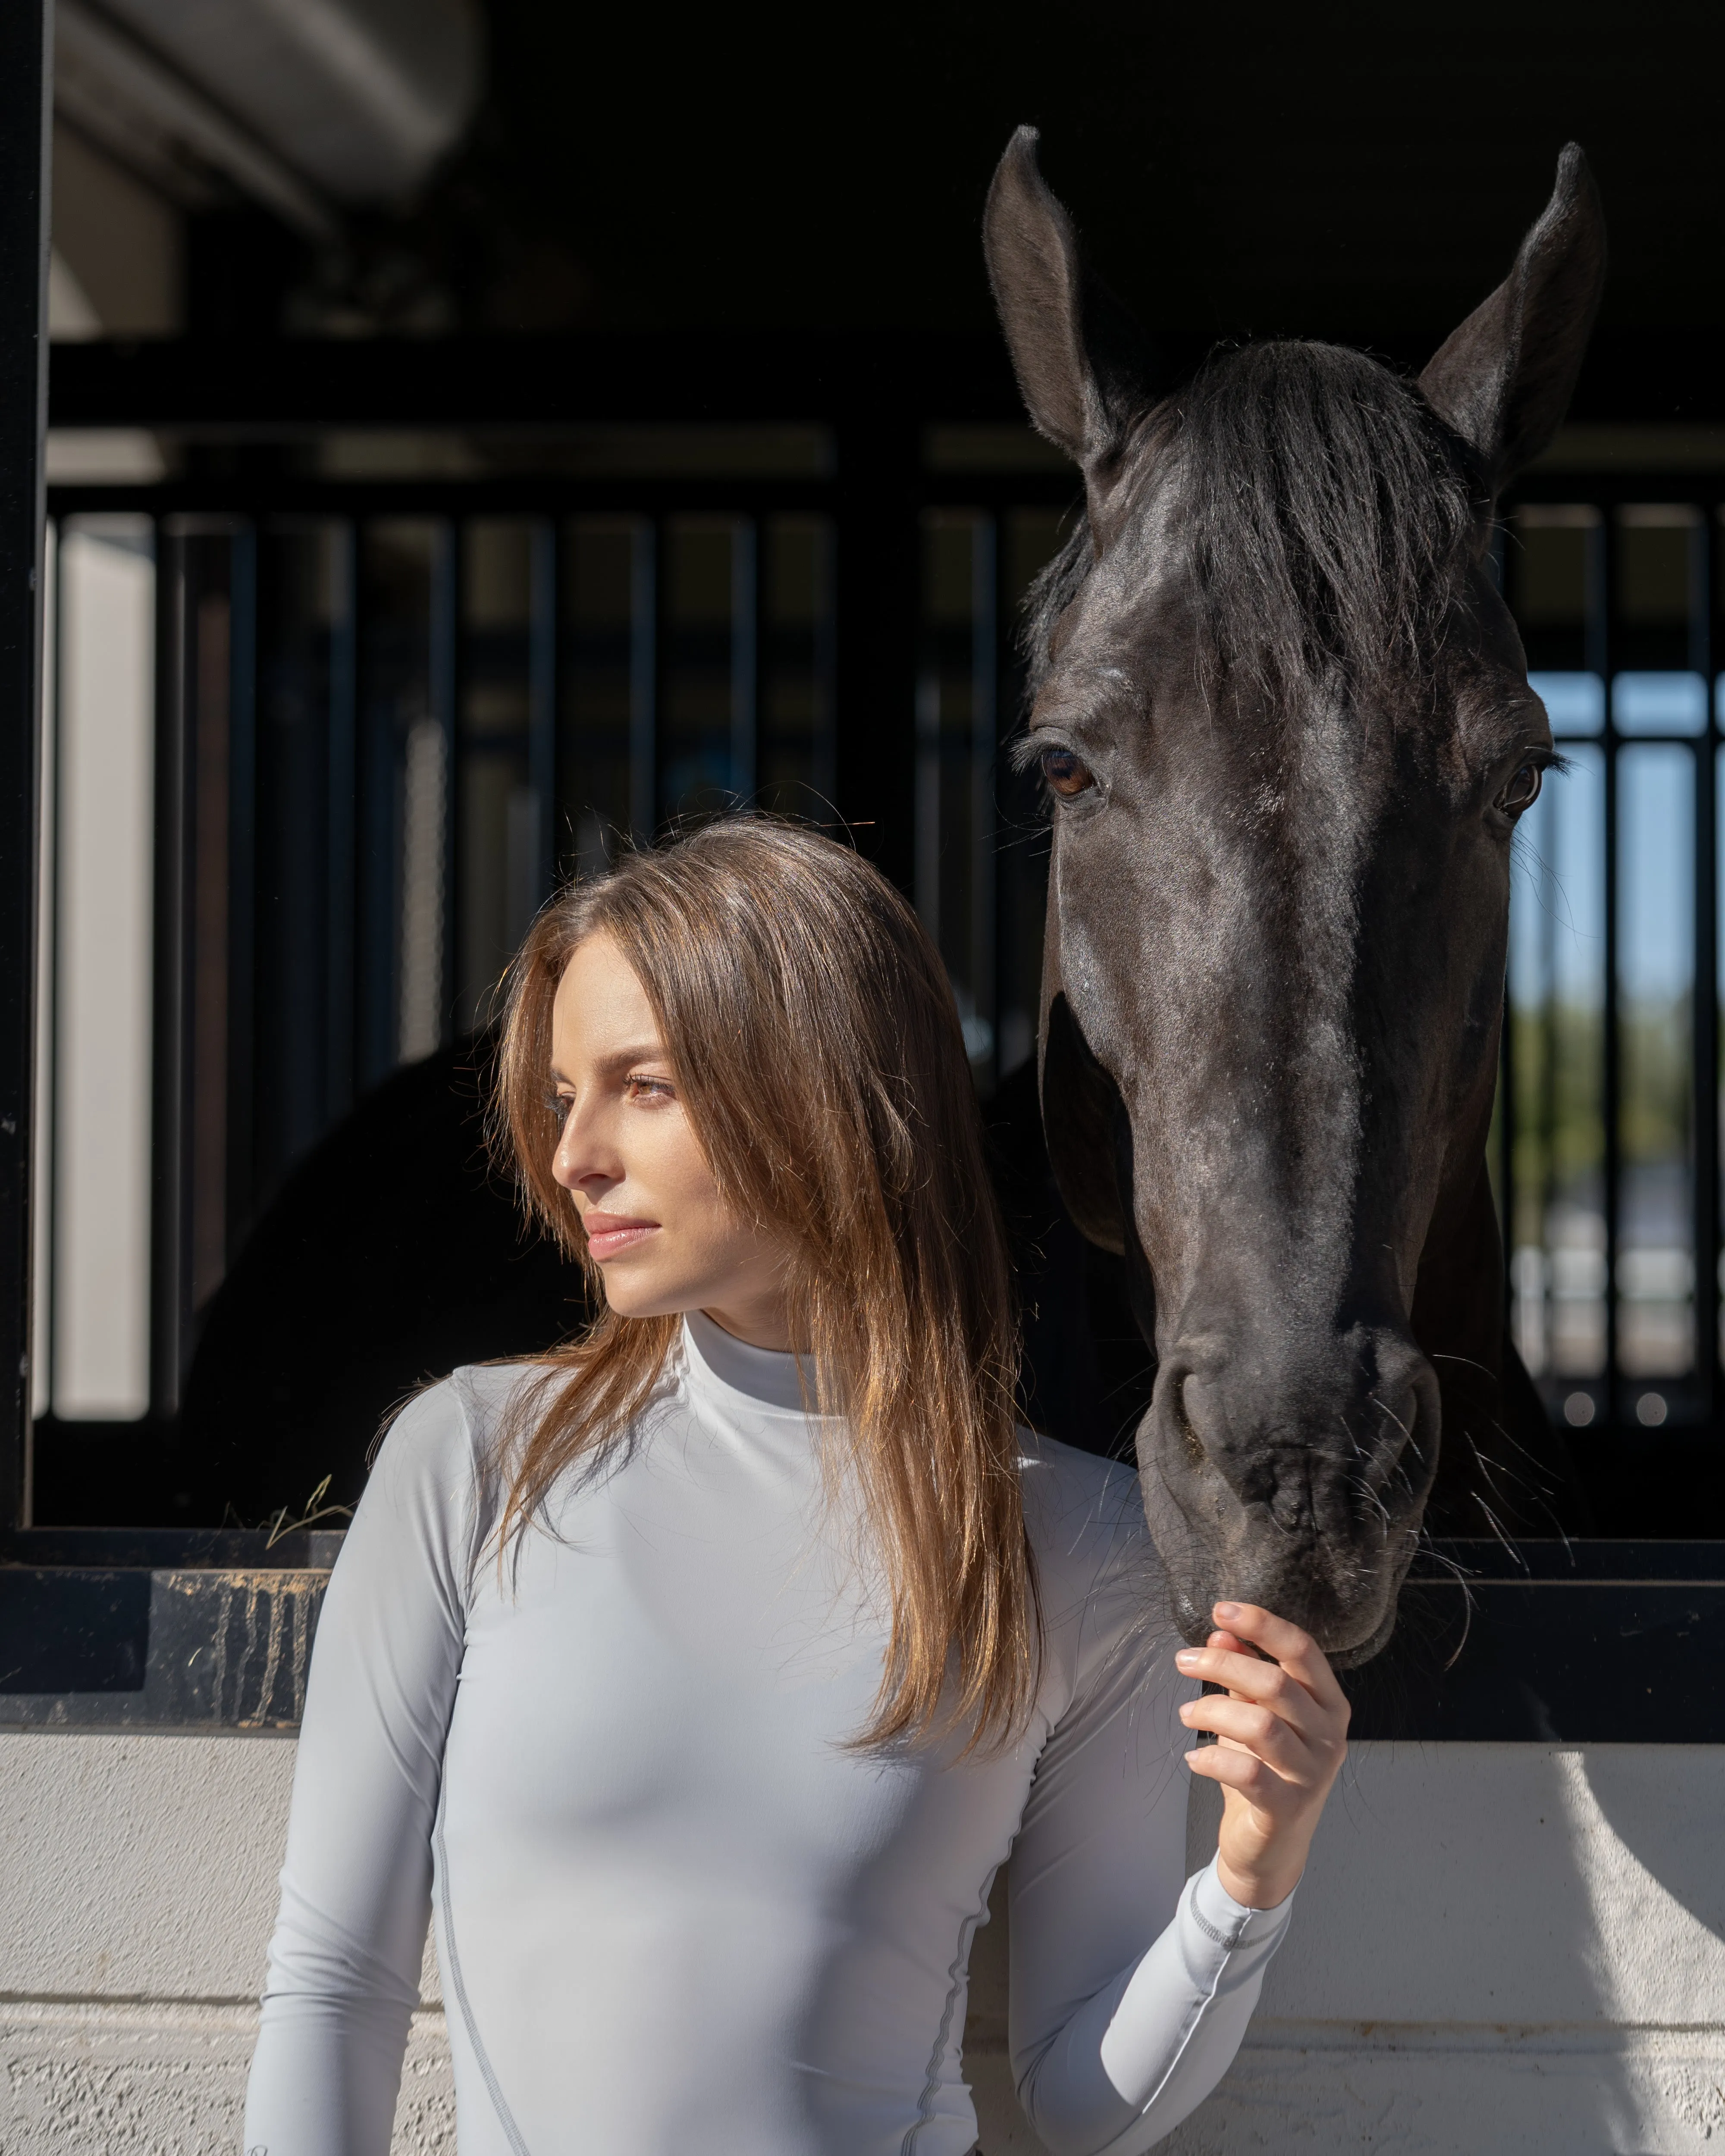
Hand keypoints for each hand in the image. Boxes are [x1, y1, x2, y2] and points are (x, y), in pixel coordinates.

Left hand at [1176, 1602, 1348, 1910]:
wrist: (1272, 1847)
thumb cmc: (1266, 1769)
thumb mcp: (1255, 1713)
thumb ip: (1244, 1672)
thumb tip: (1221, 1633)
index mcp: (1328, 1703)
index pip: (1303, 1650)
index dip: (1262, 1625)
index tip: (1220, 1611)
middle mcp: (1329, 1736)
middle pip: (1276, 1683)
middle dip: (1223, 1664)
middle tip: (1184, 1661)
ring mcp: (1312, 1774)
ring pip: (1261, 1724)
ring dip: (1212, 1710)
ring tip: (1186, 1713)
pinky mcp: (1286, 1808)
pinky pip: (1247, 1772)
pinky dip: (1212, 1758)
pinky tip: (1193, 1756)